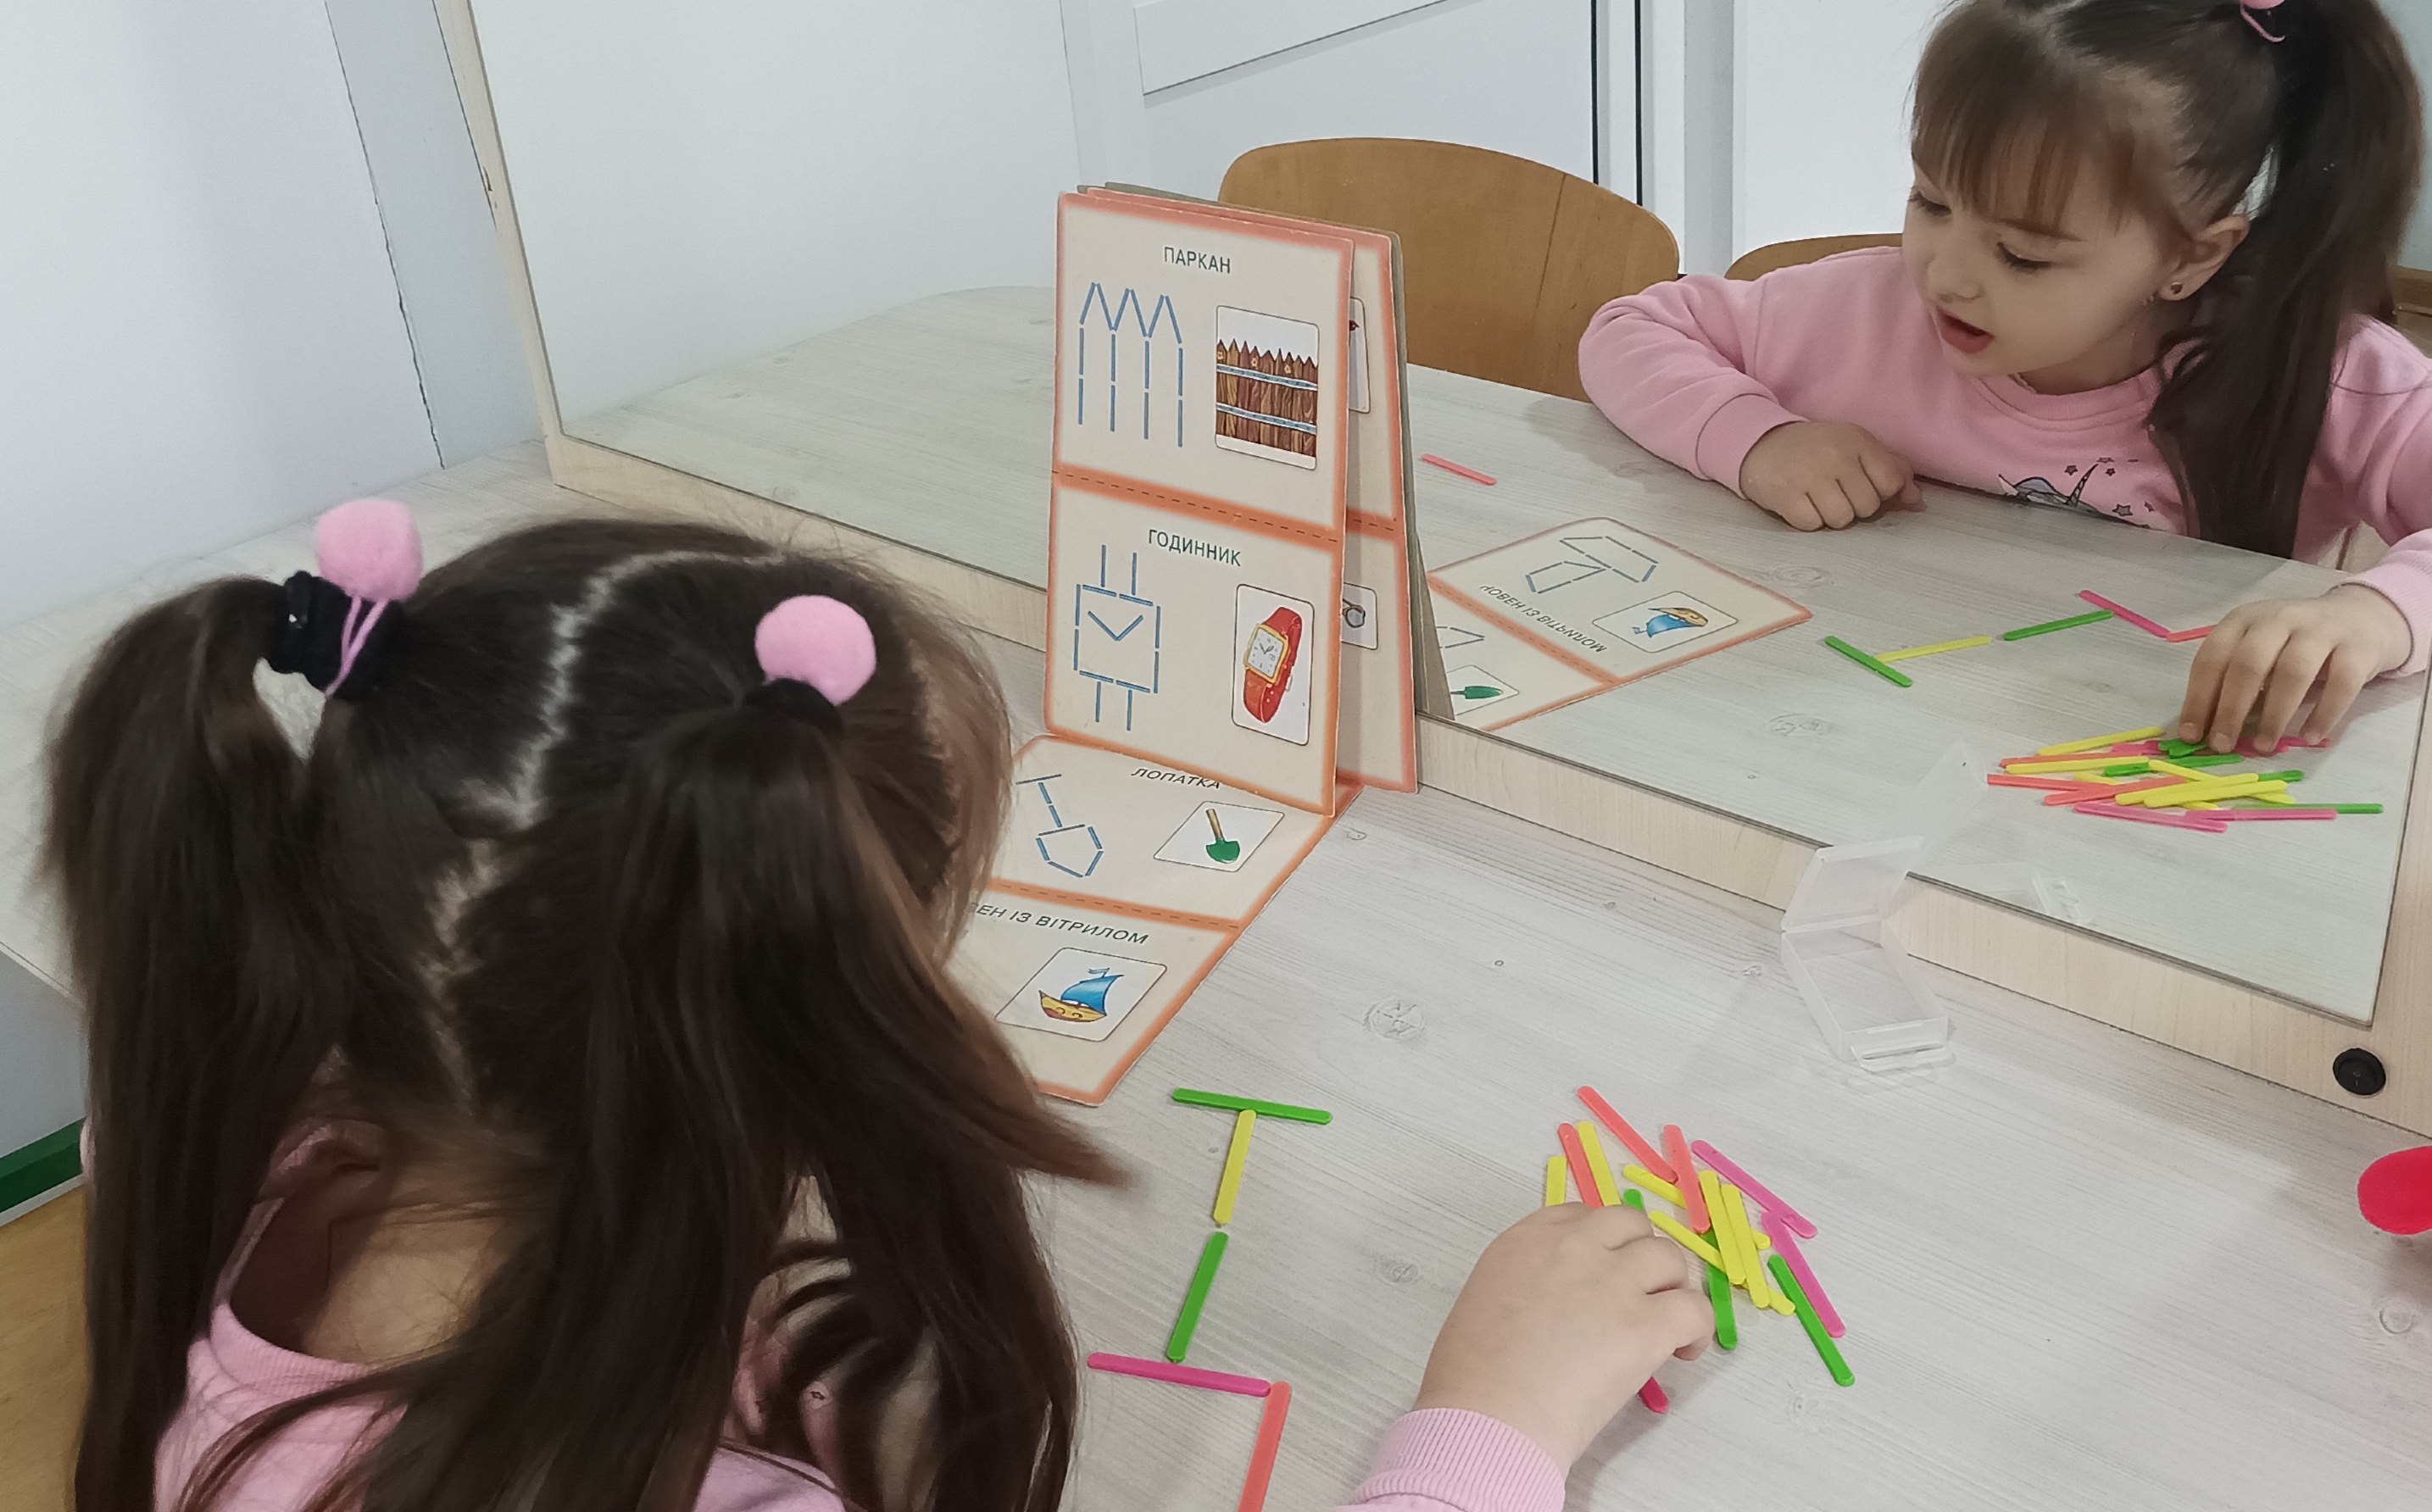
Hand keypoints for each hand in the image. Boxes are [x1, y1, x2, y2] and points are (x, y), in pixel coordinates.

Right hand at [1412, 1203, 1710, 1468]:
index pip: (1581, 1216)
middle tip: (1638, 1294)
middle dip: (1640, 1255)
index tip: (1603, 1270)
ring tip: (1664, 1324)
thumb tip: (1555, 1307)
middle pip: (1631, 1225)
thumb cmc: (1472, 1377)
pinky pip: (1694, 1309)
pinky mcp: (1646, 1323)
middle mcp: (1574, 1247)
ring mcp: (1614, 1281)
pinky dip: (1697, 1329)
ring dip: (1671, 1287)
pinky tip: (1682, 1351)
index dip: (1601, 1243)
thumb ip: (1526, 1285)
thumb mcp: (1486, 1301)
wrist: (1489, 1416)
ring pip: (1670, 1258)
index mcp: (1527, 1240)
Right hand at [1738, 420, 1923, 530]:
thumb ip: (1891, 470)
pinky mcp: (1786, 496)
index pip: (1891, 483)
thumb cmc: (1815, 448)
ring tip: (1818, 498)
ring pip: (1841, 519)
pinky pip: (1812, 525)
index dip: (1880, 492)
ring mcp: (1809, 476)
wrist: (1760, 442)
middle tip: (1835, 491)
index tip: (1861, 484)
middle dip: (1854, 505)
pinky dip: (1807, 520)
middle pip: (1867, 506)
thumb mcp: (1855, 446)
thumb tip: (1917, 503)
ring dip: (1830, 516)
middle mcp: (1836, 456)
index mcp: (1858, 441)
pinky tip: (1800, 503)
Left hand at [2177, 585, 2411, 752]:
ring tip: (2263, 746)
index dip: (2199, 698)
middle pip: (2248, 664)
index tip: (2192, 735)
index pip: (2211, 658)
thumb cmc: (2294, 643)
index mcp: (2244, 620)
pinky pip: (2341, 683)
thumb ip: (2234, 680)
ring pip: (2293, 672)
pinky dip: (2324, 713)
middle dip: (2231, 709)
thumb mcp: (2258, 650)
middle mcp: (2279, 619)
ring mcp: (2321, 630)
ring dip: (2274, 714)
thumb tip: (2206, 729)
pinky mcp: (2358, 647)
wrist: (2361, 618)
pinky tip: (2310, 737)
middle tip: (2222, 745)